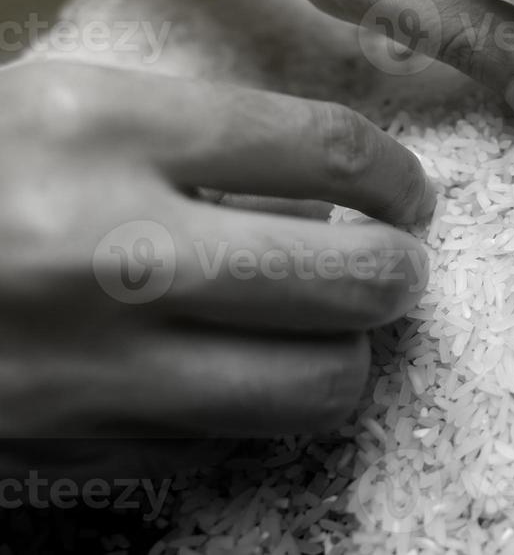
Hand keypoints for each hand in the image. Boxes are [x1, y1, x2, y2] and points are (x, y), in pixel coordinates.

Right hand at [0, 62, 433, 476]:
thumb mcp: (62, 109)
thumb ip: (198, 142)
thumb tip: (337, 193)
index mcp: (106, 128)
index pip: (333, 151)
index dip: (399, 180)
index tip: (409, 198)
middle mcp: (110, 247)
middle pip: (355, 277)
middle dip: (399, 274)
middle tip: (391, 266)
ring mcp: (91, 361)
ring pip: (318, 384)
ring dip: (348, 355)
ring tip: (331, 329)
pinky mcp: (73, 446)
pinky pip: (232, 441)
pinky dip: (261, 411)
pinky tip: (240, 372)